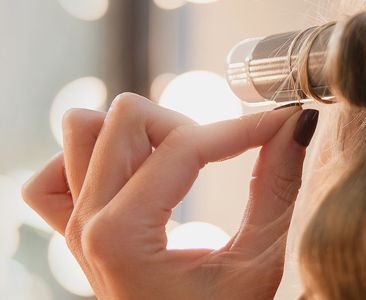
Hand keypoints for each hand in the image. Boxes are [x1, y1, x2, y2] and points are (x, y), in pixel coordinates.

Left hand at [22, 93, 317, 298]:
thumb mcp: (256, 262)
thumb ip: (275, 187)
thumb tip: (294, 125)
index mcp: (124, 237)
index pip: (183, 147)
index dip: (240, 128)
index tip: (278, 125)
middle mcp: (89, 225)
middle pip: (124, 119)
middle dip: (187, 127)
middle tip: (222, 157)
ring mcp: (75, 227)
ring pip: (84, 130)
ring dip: (138, 134)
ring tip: (178, 163)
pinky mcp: (75, 232)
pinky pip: (55, 175)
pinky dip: (92, 160)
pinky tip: (132, 178)